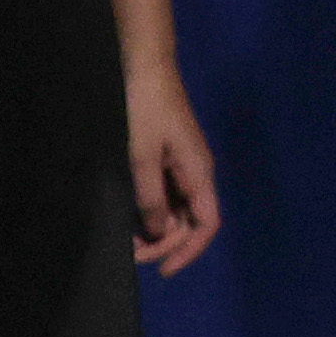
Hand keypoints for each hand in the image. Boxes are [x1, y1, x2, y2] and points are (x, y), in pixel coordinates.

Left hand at [125, 62, 222, 275]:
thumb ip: (150, 197)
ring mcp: (182, 166)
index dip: (189, 250)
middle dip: (165, 243)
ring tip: (128, 239)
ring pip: (177, 210)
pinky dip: (151, 211)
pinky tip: (131, 216)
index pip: (207, 223)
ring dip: (157, 229)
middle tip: (131, 254)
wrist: (145, 67)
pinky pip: (165, 195)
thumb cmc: (144, 108)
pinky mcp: (167, 158)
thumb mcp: (142, 156)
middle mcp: (196, 173)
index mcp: (199, 172)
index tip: (164, 269)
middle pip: (190, 221)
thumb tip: (158, 232)